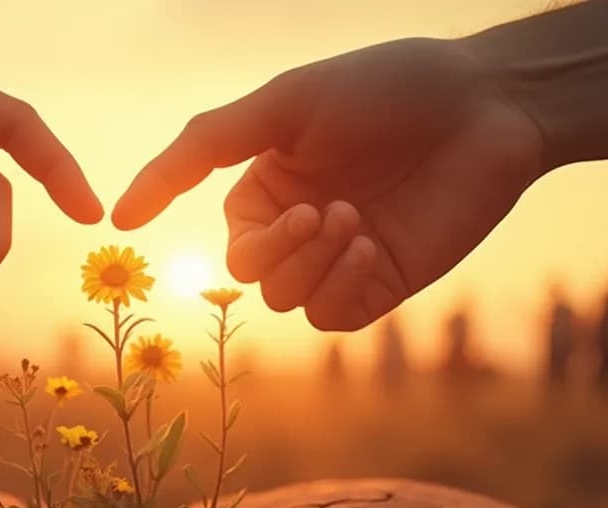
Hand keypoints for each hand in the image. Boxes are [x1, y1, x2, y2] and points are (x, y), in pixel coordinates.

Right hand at [113, 38, 543, 330]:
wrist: (490, 106)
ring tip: (355, 219)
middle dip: (280, 252)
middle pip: (251, 277)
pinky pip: (329, 318)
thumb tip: (118, 216)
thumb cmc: (386, 90)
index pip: (231, 237)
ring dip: (312, 266)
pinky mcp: (382, 282)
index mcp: (270, 181)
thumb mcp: (282, 106)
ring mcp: (342, 257)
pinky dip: (337, 288)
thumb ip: (199, 151)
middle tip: (328, 209)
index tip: (294, 208)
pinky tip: (368, 248)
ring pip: (285, 300)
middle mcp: (300, 223)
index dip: (252, 236)